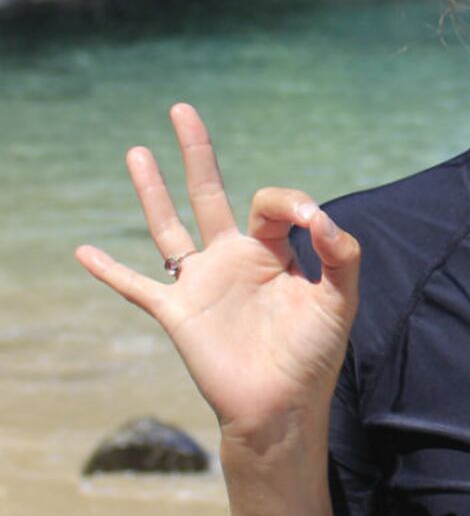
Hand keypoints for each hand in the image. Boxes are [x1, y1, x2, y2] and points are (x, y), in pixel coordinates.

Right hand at [75, 103, 359, 447]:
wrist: (283, 405)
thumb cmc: (314, 354)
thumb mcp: (340, 299)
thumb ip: (339, 253)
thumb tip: (317, 216)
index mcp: (273, 254)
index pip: (271, 204)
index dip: (290, 203)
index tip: (309, 223)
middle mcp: (234, 260)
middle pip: (209, 194)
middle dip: (197, 153)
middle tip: (183, 110)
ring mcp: (202, 284)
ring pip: (169, 226)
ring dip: (152, 190)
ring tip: (137, 150)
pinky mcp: (178, 312)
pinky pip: (136, 286)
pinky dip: (108, 271)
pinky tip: (83, 251)